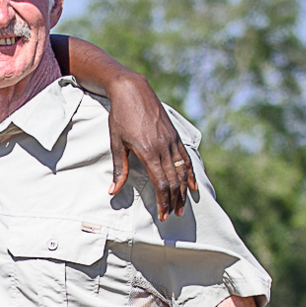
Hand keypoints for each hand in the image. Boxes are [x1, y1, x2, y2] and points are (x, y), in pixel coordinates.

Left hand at [107, 80, 197, 220]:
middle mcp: (164, 147)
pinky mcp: (175, 135)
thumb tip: (113, 191)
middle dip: (174, 201)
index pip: (161, 183)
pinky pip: (186, 158)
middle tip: (172, 216)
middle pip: (174, 181)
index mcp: (148, 152)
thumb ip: (118, 168)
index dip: (163, 202)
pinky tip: (192, 186)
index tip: (162, 216)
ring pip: (182, 171)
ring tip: (182, 207)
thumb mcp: (116, 143)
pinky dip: (190, 173)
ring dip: (183, 191)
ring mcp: (172, 141)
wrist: (132, 90)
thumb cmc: (121, 116)